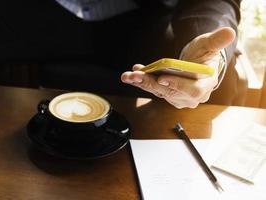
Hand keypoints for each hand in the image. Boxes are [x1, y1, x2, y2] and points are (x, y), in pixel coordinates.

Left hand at [121, 27, 235, 108]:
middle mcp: (191, 96)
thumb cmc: (205, 56)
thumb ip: (218, 41)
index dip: (178, 85)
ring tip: (129, 75)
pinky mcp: (167, 95)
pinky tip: (132, 74)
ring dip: (142, 83)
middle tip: (136, 75)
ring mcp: (178, 98)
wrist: (198, 66)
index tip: (163, 79)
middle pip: (170, 92)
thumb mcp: (210, 46)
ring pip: (158, 91)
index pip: (192, 90)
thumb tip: (229, 32)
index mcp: (205, 86)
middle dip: (151, 83)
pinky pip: (154, 89)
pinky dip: (142, 81)